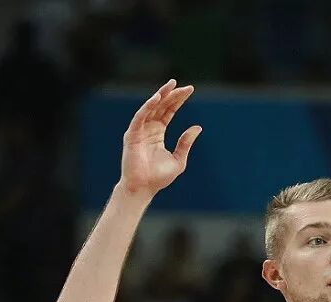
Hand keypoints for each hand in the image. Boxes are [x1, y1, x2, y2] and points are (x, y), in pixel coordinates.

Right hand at [120, 79, 201, 196]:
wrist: (143, 188)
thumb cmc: (159, 177)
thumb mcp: (179, 159)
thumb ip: (186, 143)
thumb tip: (197, 127)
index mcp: (158, 133)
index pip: (168, 111)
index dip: (178, 100)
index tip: (189, 90)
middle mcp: (148, 129)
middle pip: (161, 106)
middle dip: (171, 95)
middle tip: (182, 85)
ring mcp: (139, 130)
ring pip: (150, 108)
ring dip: (160, 96)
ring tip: (170, 86)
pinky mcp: (132, 135)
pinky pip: (140, 117)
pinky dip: (147, 107)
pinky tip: (157, 98)